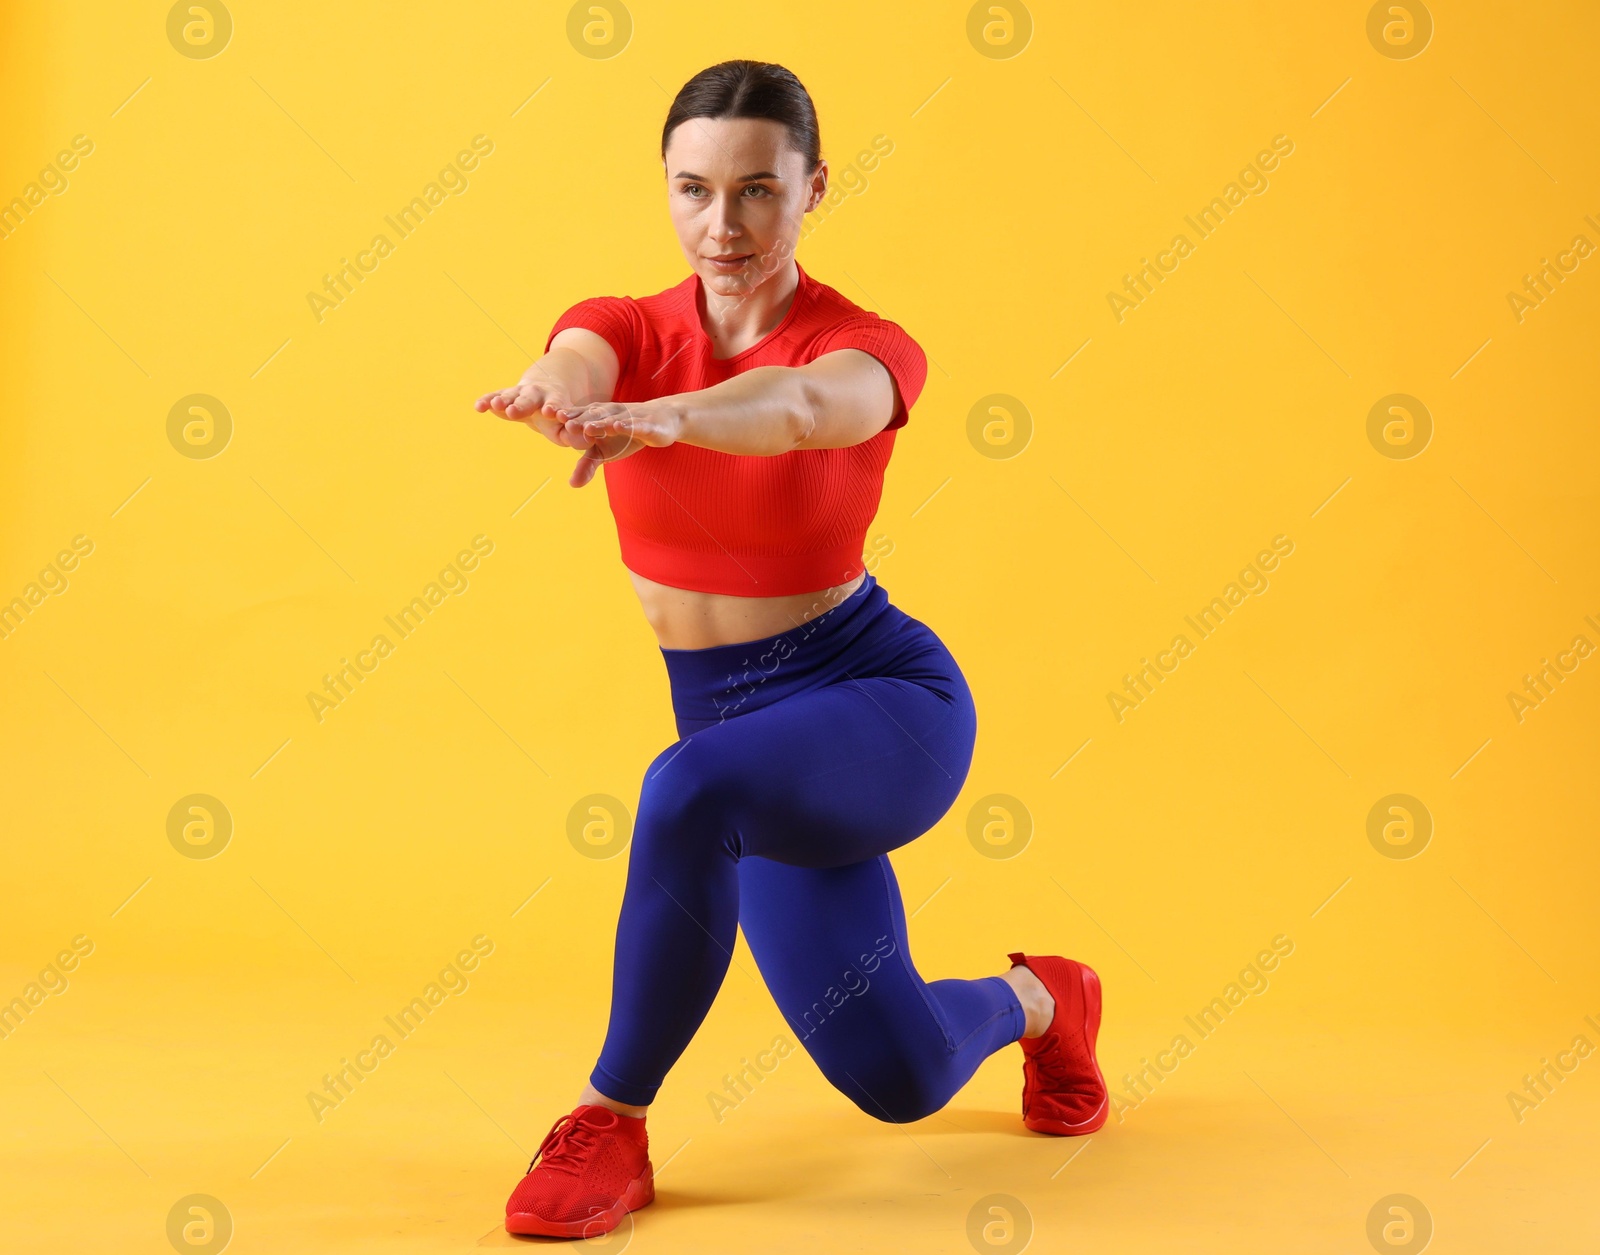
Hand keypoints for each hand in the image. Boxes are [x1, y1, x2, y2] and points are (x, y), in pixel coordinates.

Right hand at [473, 377, 580, 446]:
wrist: (544, 392)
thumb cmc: (557, 416)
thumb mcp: (566, 426)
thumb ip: (575, 435)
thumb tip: (586, 443)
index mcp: (555, 401)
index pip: (555, 404)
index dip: (553, 408)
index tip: (552, 413)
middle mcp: (536, 394)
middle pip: (529, 399)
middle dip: (523, 405)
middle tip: (515, 411)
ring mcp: (519, 393)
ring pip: (511, 395)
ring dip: (503, 400)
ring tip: (495, 405)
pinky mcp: (504, 395)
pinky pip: (493, 396)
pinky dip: (486, 400)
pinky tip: (478, 406)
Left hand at [557, 400, 684, 488]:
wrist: (661, 421)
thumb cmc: (626, 435)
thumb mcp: (605, 452)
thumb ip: (588, 465)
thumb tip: (571, 484)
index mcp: (598, 417)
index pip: (580, 417)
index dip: (567, 418)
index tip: (549, 417)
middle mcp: (611, 414)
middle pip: (594, 416)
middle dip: (580, 419)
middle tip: (564, 421)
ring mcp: (629, 418)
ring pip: (613, 420)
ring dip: (600, 423)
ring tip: (588, 427)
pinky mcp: (646, 425)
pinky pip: (635, 425)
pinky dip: (627, 426)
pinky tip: (618, 427)